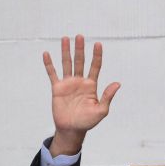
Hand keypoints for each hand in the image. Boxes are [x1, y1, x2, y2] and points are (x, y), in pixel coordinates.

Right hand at [43, 34, 120, 155]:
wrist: (72, 129)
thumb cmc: (87, 122)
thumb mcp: (101, 110)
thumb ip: (108, 96)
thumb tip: (117, 83)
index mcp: (91, 85)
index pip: (95, 66)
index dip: (97, 55)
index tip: (98, 44)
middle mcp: (80, 81)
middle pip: (80, 61)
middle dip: (80, 49)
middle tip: (80, 36)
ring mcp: (68, 84)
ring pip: (67, 64)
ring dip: (66, 51)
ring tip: (65, 38)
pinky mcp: (57, 88)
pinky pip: (52, 74)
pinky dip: (49, 64)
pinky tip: (46, 54)